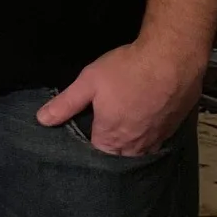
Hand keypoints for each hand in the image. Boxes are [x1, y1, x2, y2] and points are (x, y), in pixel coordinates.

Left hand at [36, 34, 205, 155]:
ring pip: (140, 152)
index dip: (89, 147)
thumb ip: (66, 103)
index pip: (95, 155)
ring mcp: (157, 139)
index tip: (86, 135)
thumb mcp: (89, 81)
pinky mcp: (173, 128)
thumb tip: (42, 120)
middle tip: (105, 133)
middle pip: (118, 157)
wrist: (173, 58)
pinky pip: (158, 141)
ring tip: (125, 131)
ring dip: (131, 145)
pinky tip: (147, 121)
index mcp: (110, 138)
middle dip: (111, 150)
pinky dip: (150, 135)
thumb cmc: (128, 69)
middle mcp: (134, 145)